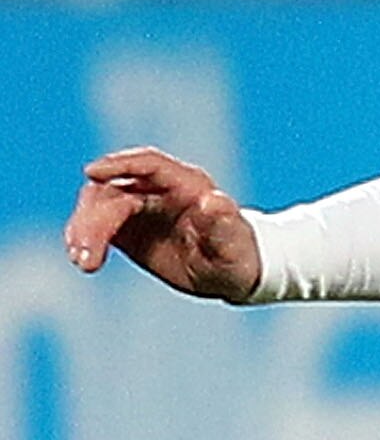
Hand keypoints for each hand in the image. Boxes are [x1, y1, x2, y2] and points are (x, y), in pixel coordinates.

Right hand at [65, 146, 262, 302]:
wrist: (230, 274)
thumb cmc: (237, 257)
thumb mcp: (234, 246)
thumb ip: (223, 224)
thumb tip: (212, 200)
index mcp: (187, 184)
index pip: (149, 164)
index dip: (121, 165)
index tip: (92, 173)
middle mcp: (159, 189)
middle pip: (115, 189)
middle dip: (96, 216)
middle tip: (85, 250)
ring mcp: (140, 206)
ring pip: (100, 206)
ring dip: (85, 229)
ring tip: (83, 260)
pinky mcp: (127, 226)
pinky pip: (98, 225)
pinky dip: (85, 238)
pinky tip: (81, 258)